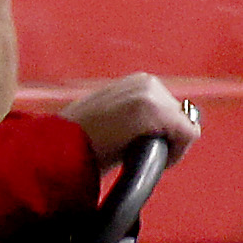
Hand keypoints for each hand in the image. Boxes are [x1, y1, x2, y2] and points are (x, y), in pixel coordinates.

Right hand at [63, 73, 199, 166]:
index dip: (160, 132)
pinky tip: (150, 160)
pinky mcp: (156, 111)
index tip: (140, 146)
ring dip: (169, 144)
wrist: (55, 148)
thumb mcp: (109, 117)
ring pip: (185, 126)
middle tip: (140, 154)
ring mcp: (151, 95)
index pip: (170, 108)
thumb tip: (156, 129)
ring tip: (141, 156)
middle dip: (166, 137)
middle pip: (179, 116)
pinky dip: (176, 152)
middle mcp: (145, 82)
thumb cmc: (76, 141)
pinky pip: (188, 134)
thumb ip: (133, 115)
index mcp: (135, 81)